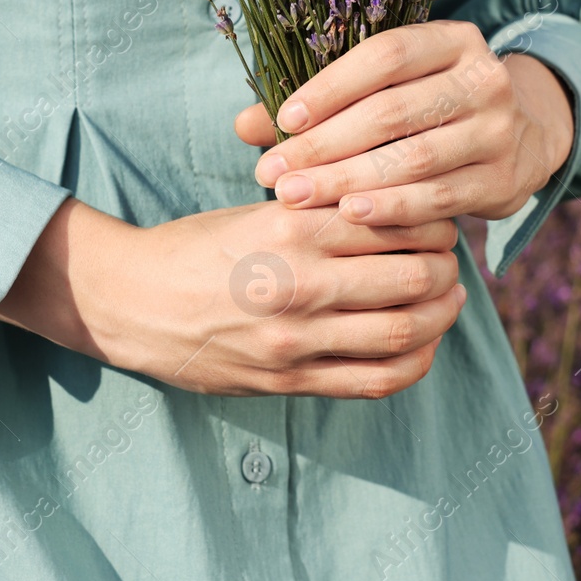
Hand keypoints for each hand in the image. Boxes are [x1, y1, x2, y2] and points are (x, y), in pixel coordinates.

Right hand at [0, 196, 466, 398]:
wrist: (130, 302)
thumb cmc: (197, 246)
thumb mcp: (255, 208)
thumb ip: (321, 206)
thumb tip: (395, 199)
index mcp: (290, 228)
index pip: (392, 219)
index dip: (431, 219)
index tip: (438, 218)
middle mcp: (298, 283)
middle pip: (412, 276)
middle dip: (445, 267)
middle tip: (449, 259)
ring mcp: (295, 339)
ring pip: (402, 331)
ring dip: (440, 315)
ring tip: (447, 298)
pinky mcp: (289, 379)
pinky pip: (374, 380)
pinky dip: (414, 362)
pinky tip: (423, 343)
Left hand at [234, 20, 575, 225]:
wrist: (524, 136)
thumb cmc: (432, 108)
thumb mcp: (390, 88)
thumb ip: (321, 103)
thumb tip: (243, 126)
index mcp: (453, 40)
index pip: (386, 55)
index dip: (331, 86)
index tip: (283, 120)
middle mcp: (485, 79)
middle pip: (393, 111)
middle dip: (324, 145)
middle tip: (272, 174)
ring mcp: (500, 130)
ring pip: (413, 158)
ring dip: (347, 181)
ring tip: (296, 197)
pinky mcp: (504, 180)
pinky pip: (439, 198)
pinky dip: (391, 208)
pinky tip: (349, 216)